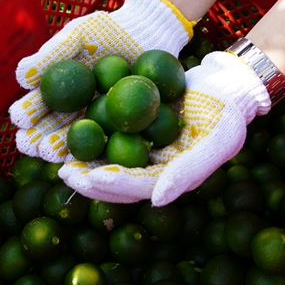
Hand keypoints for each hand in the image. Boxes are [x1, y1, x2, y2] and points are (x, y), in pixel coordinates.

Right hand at [9, 0, 193, 161]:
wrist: (149, 34)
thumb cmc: (109, 31)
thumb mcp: (79, 35)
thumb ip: (52, 53)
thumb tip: (21, 76)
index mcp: (60, 89)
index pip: (38, 105)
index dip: (27, 113)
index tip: (19, 119)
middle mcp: (75, 109)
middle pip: (51, 128)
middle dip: (37, 139)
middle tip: (29, 145)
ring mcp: (97, 121)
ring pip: (74, 140)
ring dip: (58, 149)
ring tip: (48, 153)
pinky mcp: (121, 128)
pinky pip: (105, 142)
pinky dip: (93, 152)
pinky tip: (82, 158)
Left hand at [58, 50, 272, 205]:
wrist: (227, 84)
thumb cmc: (229, 113)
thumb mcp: (218, 140)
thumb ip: (188, 171)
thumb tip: (156, 201)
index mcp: (167, 179)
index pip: (134, 188)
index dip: (111, 185)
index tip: (89, 178)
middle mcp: (149, 167)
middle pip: (111, 178)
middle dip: (85, 178)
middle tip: (63, 170)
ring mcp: (139, 146)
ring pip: (103, 156)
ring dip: (79, 156)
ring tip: (55, 152)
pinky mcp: (132, 125)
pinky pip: (106, 128)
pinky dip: (87, 126)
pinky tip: (65, 119)